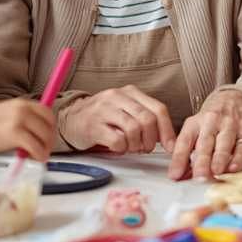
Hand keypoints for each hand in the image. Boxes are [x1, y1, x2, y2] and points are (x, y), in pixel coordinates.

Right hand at [0, 98, 55, 160]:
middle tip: (44, 149)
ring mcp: (19, 120)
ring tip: (38, 155)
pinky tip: (35, 158)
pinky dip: (40, 155)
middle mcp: (23, 108)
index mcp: (21, 102)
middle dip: (50, 139)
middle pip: (49, 124)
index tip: (47, 138)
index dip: (50, 127)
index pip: (47, 112)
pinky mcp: (14, 134)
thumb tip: (35, 134)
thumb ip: (20, 120)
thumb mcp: (4, 115)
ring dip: (45, 148)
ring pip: (45, 136)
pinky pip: (36, 146)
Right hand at [60, 85, 176, 153]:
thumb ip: (146, 118)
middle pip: (147, 120)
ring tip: (131, 148)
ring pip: (133, 129)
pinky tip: (117, 148)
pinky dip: (121, 149)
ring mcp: (104, 110)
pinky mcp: (93, 125)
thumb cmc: (103, 117)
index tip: (171, 146)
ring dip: (136, 145)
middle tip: (145, 148)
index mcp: (131, 92)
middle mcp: (118, 96)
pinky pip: (117, 140)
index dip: (167, 130)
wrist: (71, 118)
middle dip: (151, 140)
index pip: (158, 109)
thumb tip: (169, 139)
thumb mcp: (126, 109)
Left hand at [168, 90, 241, 179]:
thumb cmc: (210, 121)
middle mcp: (211, 122)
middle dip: (202, 161)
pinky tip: (234, 168)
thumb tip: (179, 176)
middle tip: (198, 177)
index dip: (179, 159)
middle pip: (205, 143)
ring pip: (224, 143)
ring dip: (220, 158)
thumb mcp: (194, 131)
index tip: (175, 175)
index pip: (184, 141)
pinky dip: (238, 158)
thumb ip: (187, 154)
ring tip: (216, 172)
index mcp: (194, 123)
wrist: (232, 99)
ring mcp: (229, 125)